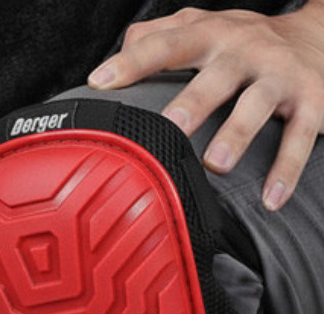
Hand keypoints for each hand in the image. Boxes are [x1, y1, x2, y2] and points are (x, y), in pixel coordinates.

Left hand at [87, 3, 323, 210]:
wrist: (322, 35)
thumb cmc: (245, 42)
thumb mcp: (204, 26)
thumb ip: (158, 35)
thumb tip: (115, 53)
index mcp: (212, 35)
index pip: (167, 44)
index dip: (133, 61)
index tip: (100, 81)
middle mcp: (245, 52)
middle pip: (217, 76)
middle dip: (194, 101)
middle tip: (171, 126)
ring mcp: (279, 77)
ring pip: (257, 104)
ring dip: (238, 132)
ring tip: (218, 163)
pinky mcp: (313, 101)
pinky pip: (300, 136)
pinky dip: (287, 169)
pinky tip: (271, 199)